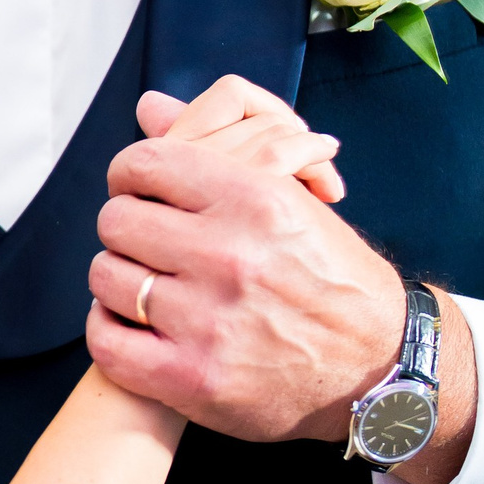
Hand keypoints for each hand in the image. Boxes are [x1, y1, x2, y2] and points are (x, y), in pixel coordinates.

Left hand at [86, 79, 475, 483]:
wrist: (377, 364)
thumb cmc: (330, 276)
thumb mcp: (292, 199)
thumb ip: (215, 149)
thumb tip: (147, 105)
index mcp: (256, 198)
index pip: (144, 163)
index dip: (129, 175)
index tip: (137, 192)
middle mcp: (230, 255)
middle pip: (118, 219)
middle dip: (127, 227)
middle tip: (146, 243)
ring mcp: (208, 320)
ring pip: (107, 276)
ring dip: (118, 278)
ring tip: (144, 284)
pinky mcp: (192, 378)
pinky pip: (107, 340)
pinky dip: (109, 329)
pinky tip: (133, 325)